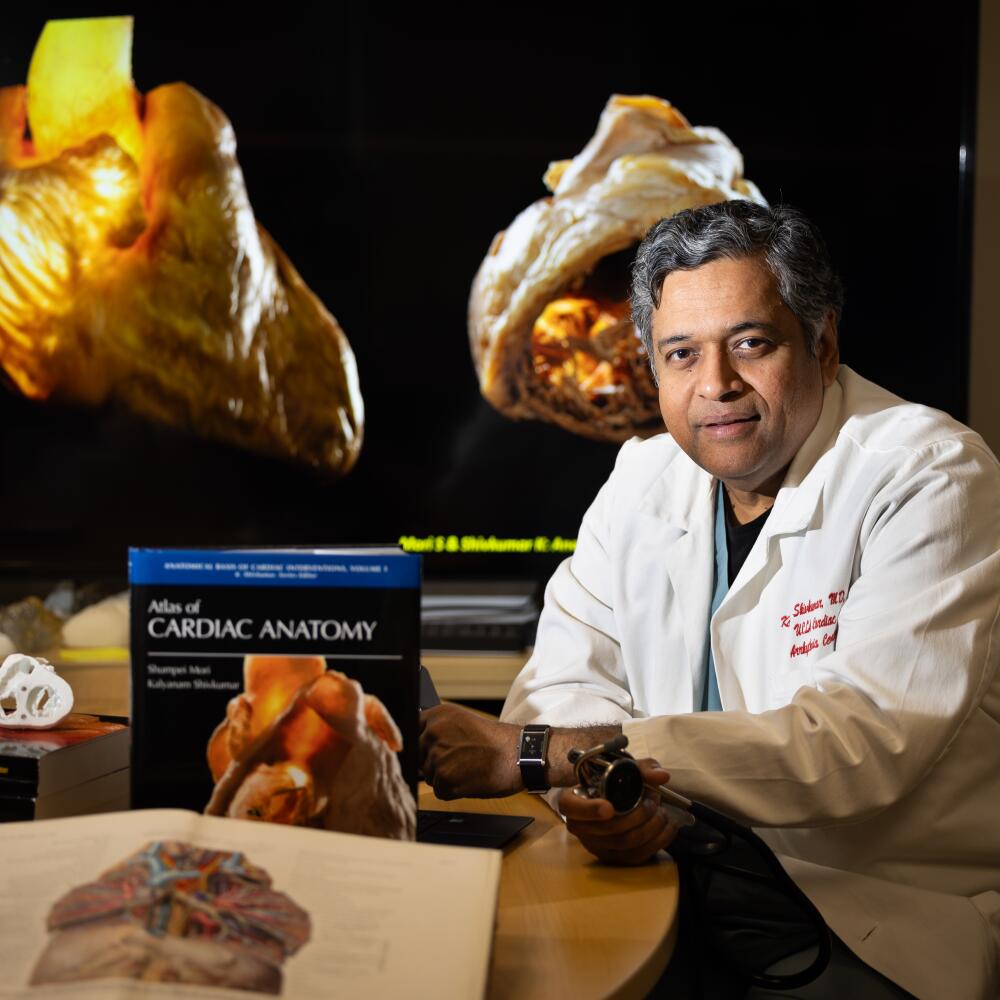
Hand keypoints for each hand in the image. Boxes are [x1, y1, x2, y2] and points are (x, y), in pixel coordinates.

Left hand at [419, 704, 522, 799]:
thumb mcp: (463, 721)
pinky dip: (453, 791)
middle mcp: (434, 732)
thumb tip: (419, 744)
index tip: (435, 749)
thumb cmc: (496, 740)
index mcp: (438, 715)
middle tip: (461, 760)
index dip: (424, 744)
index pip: (413, 731)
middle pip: (420, 756)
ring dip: (445, 778)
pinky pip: (440, 791)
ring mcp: (437, 756)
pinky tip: (469, 780)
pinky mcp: (444, 778)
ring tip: (468, 769)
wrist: (518, 754)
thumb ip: (439, 728)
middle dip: (436, 763)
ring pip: (429, 775)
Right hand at [558, 758, 678, 864]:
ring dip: (650, 827)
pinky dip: (657, 841)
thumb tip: (661, 777)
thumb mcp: (627, 769)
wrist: (618, 799)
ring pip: (625, 843)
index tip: (609, 807)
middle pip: (607, 829)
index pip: (571, 807)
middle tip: (653, 800)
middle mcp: (580, 827)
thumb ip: (644, 769)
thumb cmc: (616, 782)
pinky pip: (636, 855)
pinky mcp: (613, 859)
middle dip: (637, 815)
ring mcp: (596, 845)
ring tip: (661, 811)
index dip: (589, 810)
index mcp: (572, 800)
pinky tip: (668, 827)